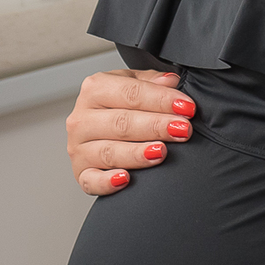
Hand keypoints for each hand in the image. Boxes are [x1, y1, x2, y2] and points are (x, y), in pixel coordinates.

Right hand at [65, 67, 194, 194]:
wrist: (96, 129)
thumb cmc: (118, 105)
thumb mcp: (132, 84)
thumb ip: (152, 81)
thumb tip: (171, 82)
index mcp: (95, 89)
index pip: (131, 93)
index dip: (162, 100)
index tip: (186, 107)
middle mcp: (82, 118)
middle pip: (121, 123)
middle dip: (156, 126)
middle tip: (182, 130)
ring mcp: (78, 148)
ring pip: (109, 152)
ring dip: (137, 153)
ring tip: (161, 152)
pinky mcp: (80, 173)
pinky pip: (91, 181)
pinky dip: (107, 182)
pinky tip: (125, 179)